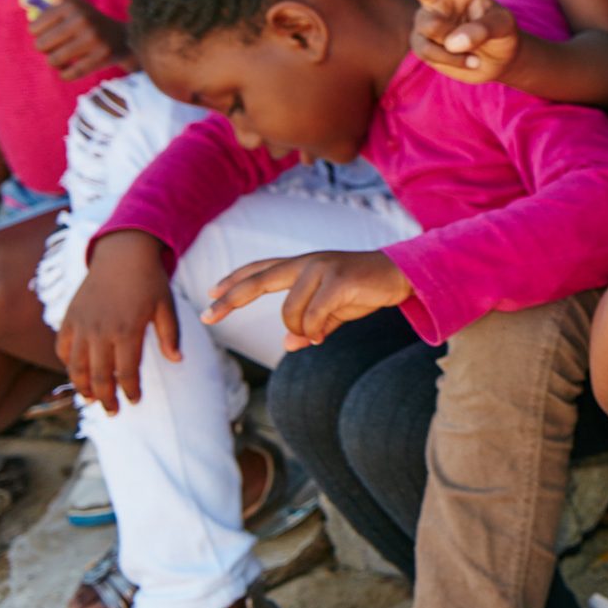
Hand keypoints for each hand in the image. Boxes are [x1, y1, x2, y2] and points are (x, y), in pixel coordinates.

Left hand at [23, 0, 132, 81]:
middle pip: (41, 46)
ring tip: (68, 55)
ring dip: (58, 62)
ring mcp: (94, 39)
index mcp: (71, 5)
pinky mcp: (102, 57)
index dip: (41, 33)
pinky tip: (75, 66)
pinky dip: (67, 74)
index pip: (33, 28)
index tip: (57, 29)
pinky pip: (69, 74)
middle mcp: (83, 19)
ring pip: (53, 61)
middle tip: (63, 44)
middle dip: (48, 49)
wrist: (124, 36)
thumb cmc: (87, 18)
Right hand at [56, 230, 180, 413]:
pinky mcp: (69, 317)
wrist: (122, 252)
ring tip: (92, 399)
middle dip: (106, 398)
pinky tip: (76, 373)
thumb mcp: (167, 306)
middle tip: (112, 411)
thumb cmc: (149, 280)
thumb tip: (177, 360)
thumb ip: (170, 335)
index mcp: (127, 331)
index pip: (127, 372)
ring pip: (77, 367)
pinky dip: (68, 364)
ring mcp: (82, 325)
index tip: (135, 400)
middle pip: (99, 376)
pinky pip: (63, 348)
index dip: (130, 390)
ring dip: (83, 387)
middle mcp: (101, 331)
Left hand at [203, 249, 410, 350]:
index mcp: (302, 267)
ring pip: (290, 312)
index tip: (210, 293)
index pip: (260, 270)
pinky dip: (315, 330)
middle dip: (230, 298)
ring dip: (299, 330)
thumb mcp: (334, 311)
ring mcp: (322, 268)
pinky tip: (321, 337)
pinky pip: (313, 315)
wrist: (400, 276)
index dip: (234, 281)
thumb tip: (290, 345)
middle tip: (207, 314)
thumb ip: (312, 325)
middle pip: (258, 279)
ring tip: (316, 335)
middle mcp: (307, 263)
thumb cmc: (365, 290)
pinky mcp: (338, 279)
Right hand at [402, 0, 518, 83]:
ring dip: (452, 45)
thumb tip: (453, 41)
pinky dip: (452, 60)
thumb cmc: (501, 34)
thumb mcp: (503, 27)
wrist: (496, 60)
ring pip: (429, 28)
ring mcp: (428, 21)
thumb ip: (483, 29)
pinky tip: (470, 62)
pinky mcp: (421, 43)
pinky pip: (428, 51)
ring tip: (473, 53)